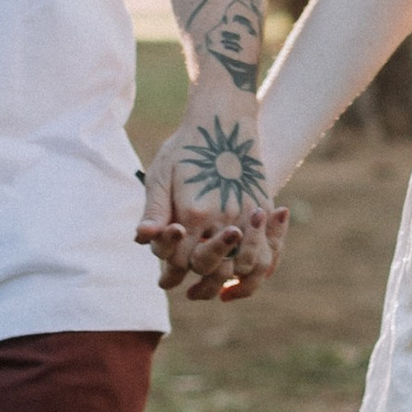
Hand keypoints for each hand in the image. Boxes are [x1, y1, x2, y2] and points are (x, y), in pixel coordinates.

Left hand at [136, 94, 287, 302]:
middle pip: (213, 269)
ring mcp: (247, 213)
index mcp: (194, 210)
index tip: (167, 273)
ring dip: (232, 283)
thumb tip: (142, 240)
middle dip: (201, 283)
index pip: (182, 260)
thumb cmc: (185, 147)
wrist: (223, 119)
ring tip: (220, 291)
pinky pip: (269, 252)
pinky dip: (260, 271)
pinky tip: (246, 277)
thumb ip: (154, 210)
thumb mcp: (161, 174)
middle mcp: (223, 216)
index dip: (172, 269)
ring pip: (246, 267)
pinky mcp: (264, 208)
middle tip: (191, 292)